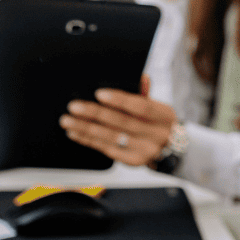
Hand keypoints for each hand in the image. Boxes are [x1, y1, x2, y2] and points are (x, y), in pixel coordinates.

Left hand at [60, 74, 177, 167]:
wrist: (171, 149)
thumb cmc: (158, 122)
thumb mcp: (158, 107)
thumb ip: (145, 93)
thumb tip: (141, 77)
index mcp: (165, 116)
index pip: (142, 107)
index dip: (120, 100)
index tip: (99, 93)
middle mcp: (157, 135)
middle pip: (122, 123)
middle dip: (96, 114)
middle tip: (74, 106)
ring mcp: (145, 151)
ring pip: (111, 138)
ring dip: (86, 128)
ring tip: (68, 120)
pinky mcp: (132, 161)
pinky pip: (106, 149)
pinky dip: (88, 140)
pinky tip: (75, 132)